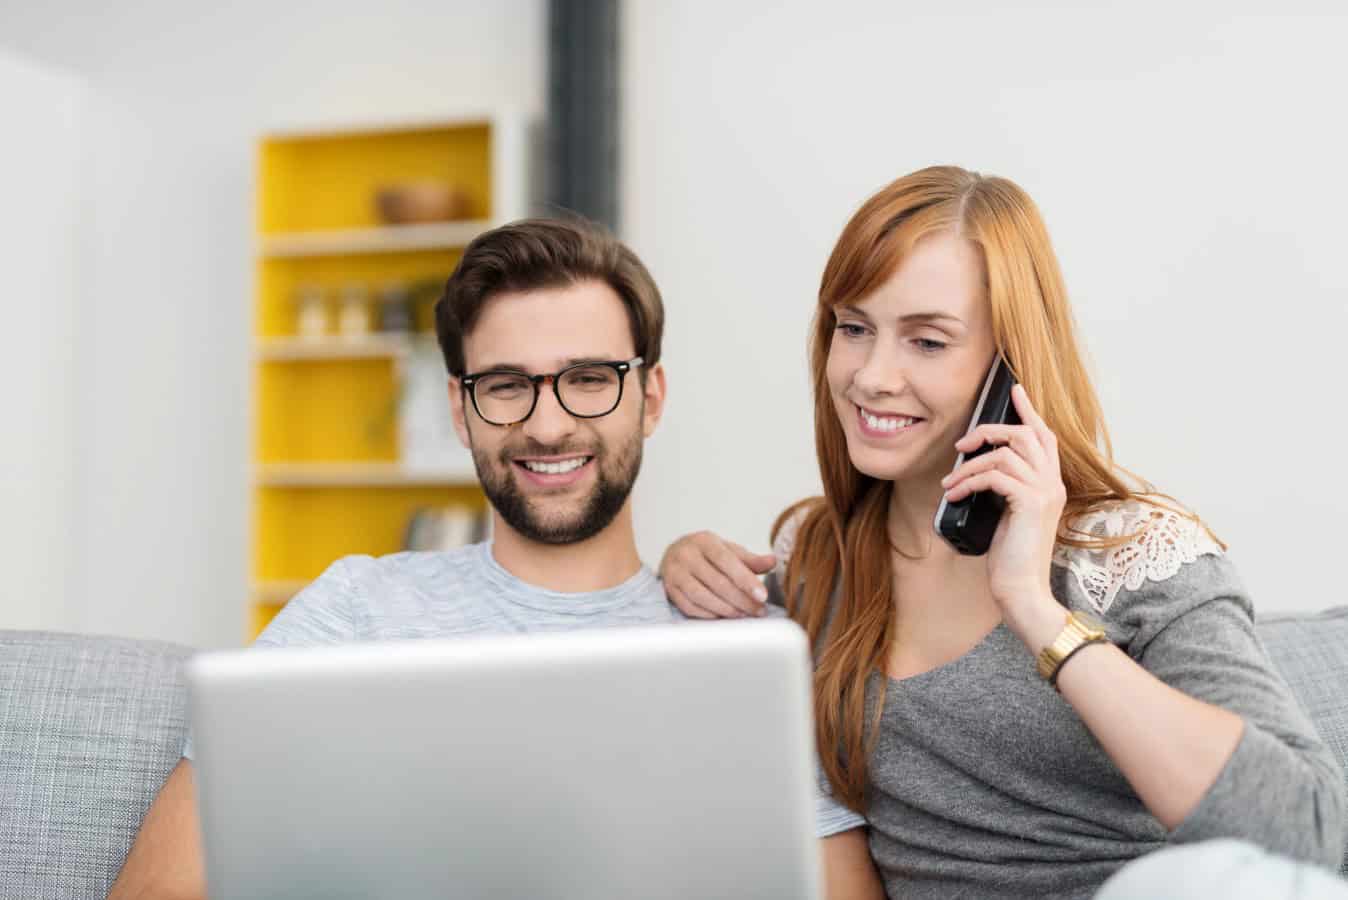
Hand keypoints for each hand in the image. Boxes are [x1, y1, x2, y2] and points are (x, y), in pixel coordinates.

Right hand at [659, 531, 774, 618]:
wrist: (674, 553)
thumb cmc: (706, 554)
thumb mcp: (728, 550)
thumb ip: (750, 559)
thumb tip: (772, 561)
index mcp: (704, 541)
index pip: (727, 561)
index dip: (745, 579)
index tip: (762, 595)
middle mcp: (686, 555)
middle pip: (716, 582)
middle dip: (741, 599)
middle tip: (758, 610)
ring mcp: (675, 573)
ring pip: (702, 596)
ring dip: (726, 609)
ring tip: (744, 615)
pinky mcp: (669, 589)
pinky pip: (690, 607)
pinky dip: (709, 614)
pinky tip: (723, 617)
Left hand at [940, 384, 1066, 645]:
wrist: (1022, 591)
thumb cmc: (1010, 559)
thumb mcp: (1007, 516)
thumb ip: (1003, 491)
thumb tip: (978, 471)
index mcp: (1050, 485)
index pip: (1045, 437)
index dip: (1029, 411)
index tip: (1015, 390)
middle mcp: (1053, 483)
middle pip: (1026, 434)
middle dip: (990, 431)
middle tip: (961, 444)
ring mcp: (1044, 492)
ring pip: (1005, 453)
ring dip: (969, 465)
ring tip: (949, 484)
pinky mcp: (1030, 503)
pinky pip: (994, 475)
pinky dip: (968, 481)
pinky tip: (953, 494)